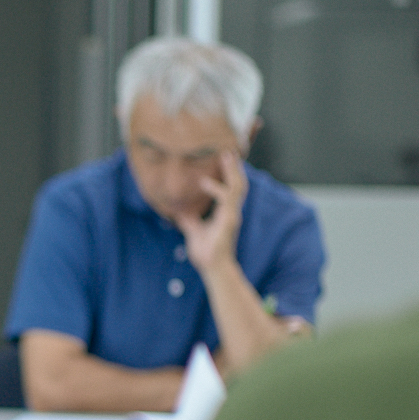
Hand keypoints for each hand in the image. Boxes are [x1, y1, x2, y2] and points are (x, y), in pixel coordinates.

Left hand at [175, 150, 247, 276]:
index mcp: (226, 213)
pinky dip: (217, 189)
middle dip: (234, 168)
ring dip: (232, 171)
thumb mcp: (194, 231)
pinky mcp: (229, 221)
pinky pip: (226, 200)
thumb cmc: (206, 253)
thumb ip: (190, 221)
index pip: (231, 189)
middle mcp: (232, 212)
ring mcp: (232, 215)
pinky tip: (205, 183)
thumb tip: (180, 213)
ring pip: (237, 187)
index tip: (218, 160)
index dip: (227, 175)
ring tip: (226, 156)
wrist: (213, 268)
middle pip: (238, 184)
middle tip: (228, 151)